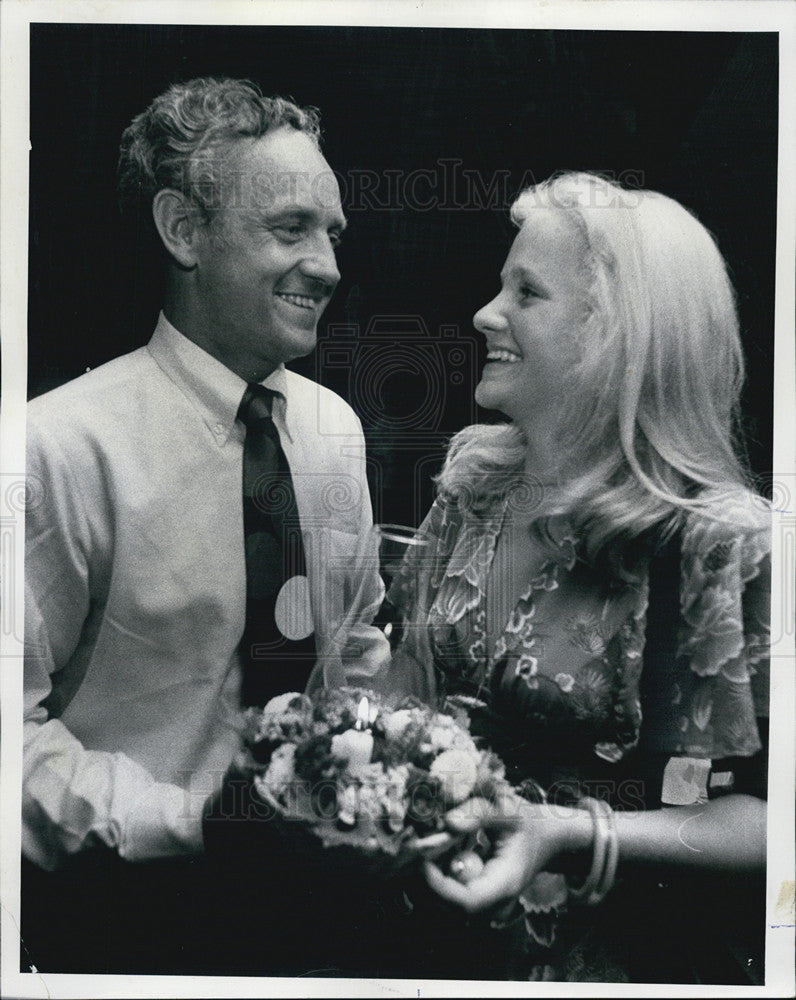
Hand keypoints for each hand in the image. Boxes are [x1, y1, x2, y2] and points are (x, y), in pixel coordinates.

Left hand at [423, 796, 562, 914]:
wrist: (547, 838)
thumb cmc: (529, 823)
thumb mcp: (509, 810)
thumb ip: (479, 813)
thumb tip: (447, 821)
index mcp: (505, 885)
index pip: (467, 902)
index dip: (438, 885)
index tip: (421, 858)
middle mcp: (493, 903)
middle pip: (447, 907)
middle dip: (424, 879)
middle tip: (414, 846)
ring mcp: (482, 904)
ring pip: (441, 902)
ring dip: (426, 876)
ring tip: (428, 845)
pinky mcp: (472, 896)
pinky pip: (444, 893)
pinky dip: (434, 873)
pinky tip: (438, 849)